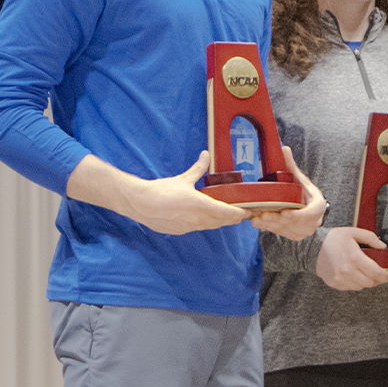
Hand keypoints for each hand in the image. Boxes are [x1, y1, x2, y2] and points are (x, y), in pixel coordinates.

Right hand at [118, 150, 249, 234]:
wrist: (139, 204)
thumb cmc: (160, 191)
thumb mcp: (183, 179)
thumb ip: (198, 169)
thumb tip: (206, 155)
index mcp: (202, 206)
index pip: (228, 213)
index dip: (240, 214)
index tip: (248, 211)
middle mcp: (198, 219)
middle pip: (222, 222)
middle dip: (232, 218)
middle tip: (241, 213)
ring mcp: (189, 227)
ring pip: (210, 226)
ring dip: (219, 222)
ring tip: (226, 216)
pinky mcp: (180, 231)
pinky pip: (197, 228)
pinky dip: (204, 224)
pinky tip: (203, 218)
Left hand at [250, 145, 327, 240]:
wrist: (309, 208)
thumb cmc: (304, 192)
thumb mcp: (300, 179)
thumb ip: (291, 166)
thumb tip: (284, 148)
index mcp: (319, 206)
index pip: (311, 213)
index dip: (298, 214)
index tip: (285, 212)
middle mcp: (314, 221)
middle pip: (295, 223)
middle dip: (278, 220)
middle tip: (263, 215)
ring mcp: (306, 230)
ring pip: (287, 229)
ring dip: (271, 225)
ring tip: (256, 219)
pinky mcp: (297, 235)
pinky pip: (283, 233)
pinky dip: (271, 229)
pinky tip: (259, 223)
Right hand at [316, 226, 387, 290]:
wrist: (313, 247)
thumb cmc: (334, 238)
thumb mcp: (353, 232)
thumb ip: (370, 238)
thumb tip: (383, 247)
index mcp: (354, 257)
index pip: (376, 273)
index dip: (385, 276)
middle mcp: (347, 271)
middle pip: (370, 282)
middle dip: (377, 280)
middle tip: (379, 275)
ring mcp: (340, 279)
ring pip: (361, 287)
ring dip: (366, 281)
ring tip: (365, 273)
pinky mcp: (334, 283)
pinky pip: (351, 288)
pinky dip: (355, 283)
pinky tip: (353, 274)